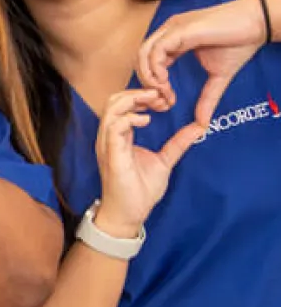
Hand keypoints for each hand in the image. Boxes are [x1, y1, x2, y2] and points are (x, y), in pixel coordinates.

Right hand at [93, 88, 202, 236]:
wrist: (130, 214)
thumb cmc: (140, 190)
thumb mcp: (165, 161)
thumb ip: (178, 143)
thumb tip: (198, 127)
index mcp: (118, 137)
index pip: (122, 105)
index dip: (141, 95)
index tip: (163, 98)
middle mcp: (109, 138)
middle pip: (113, 101)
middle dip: (136, 92)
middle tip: (160, 96)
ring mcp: (108, 146)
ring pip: (111, 109)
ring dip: (133, 101)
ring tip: (154, 103)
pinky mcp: (111, 155)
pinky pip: (114, 128)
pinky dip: (130, 119)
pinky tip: (146, 121)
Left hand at [137, 0, 271, 125]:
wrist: (258, 24)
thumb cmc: (239, 43)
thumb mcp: (218, 77)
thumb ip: (207, 98)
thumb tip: (202, 123)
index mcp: (173, 41)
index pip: (148, 62)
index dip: (152, 85)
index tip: (168, 102)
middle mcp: (169, 32)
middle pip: (140, 58)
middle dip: (146, 84)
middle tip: (161, 102)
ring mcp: (173, 29)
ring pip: (143, 53)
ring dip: (148, 78)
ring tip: (163, 93)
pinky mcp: (180, 29)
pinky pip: (156, 50)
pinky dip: (155, 68)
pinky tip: (165, 82)